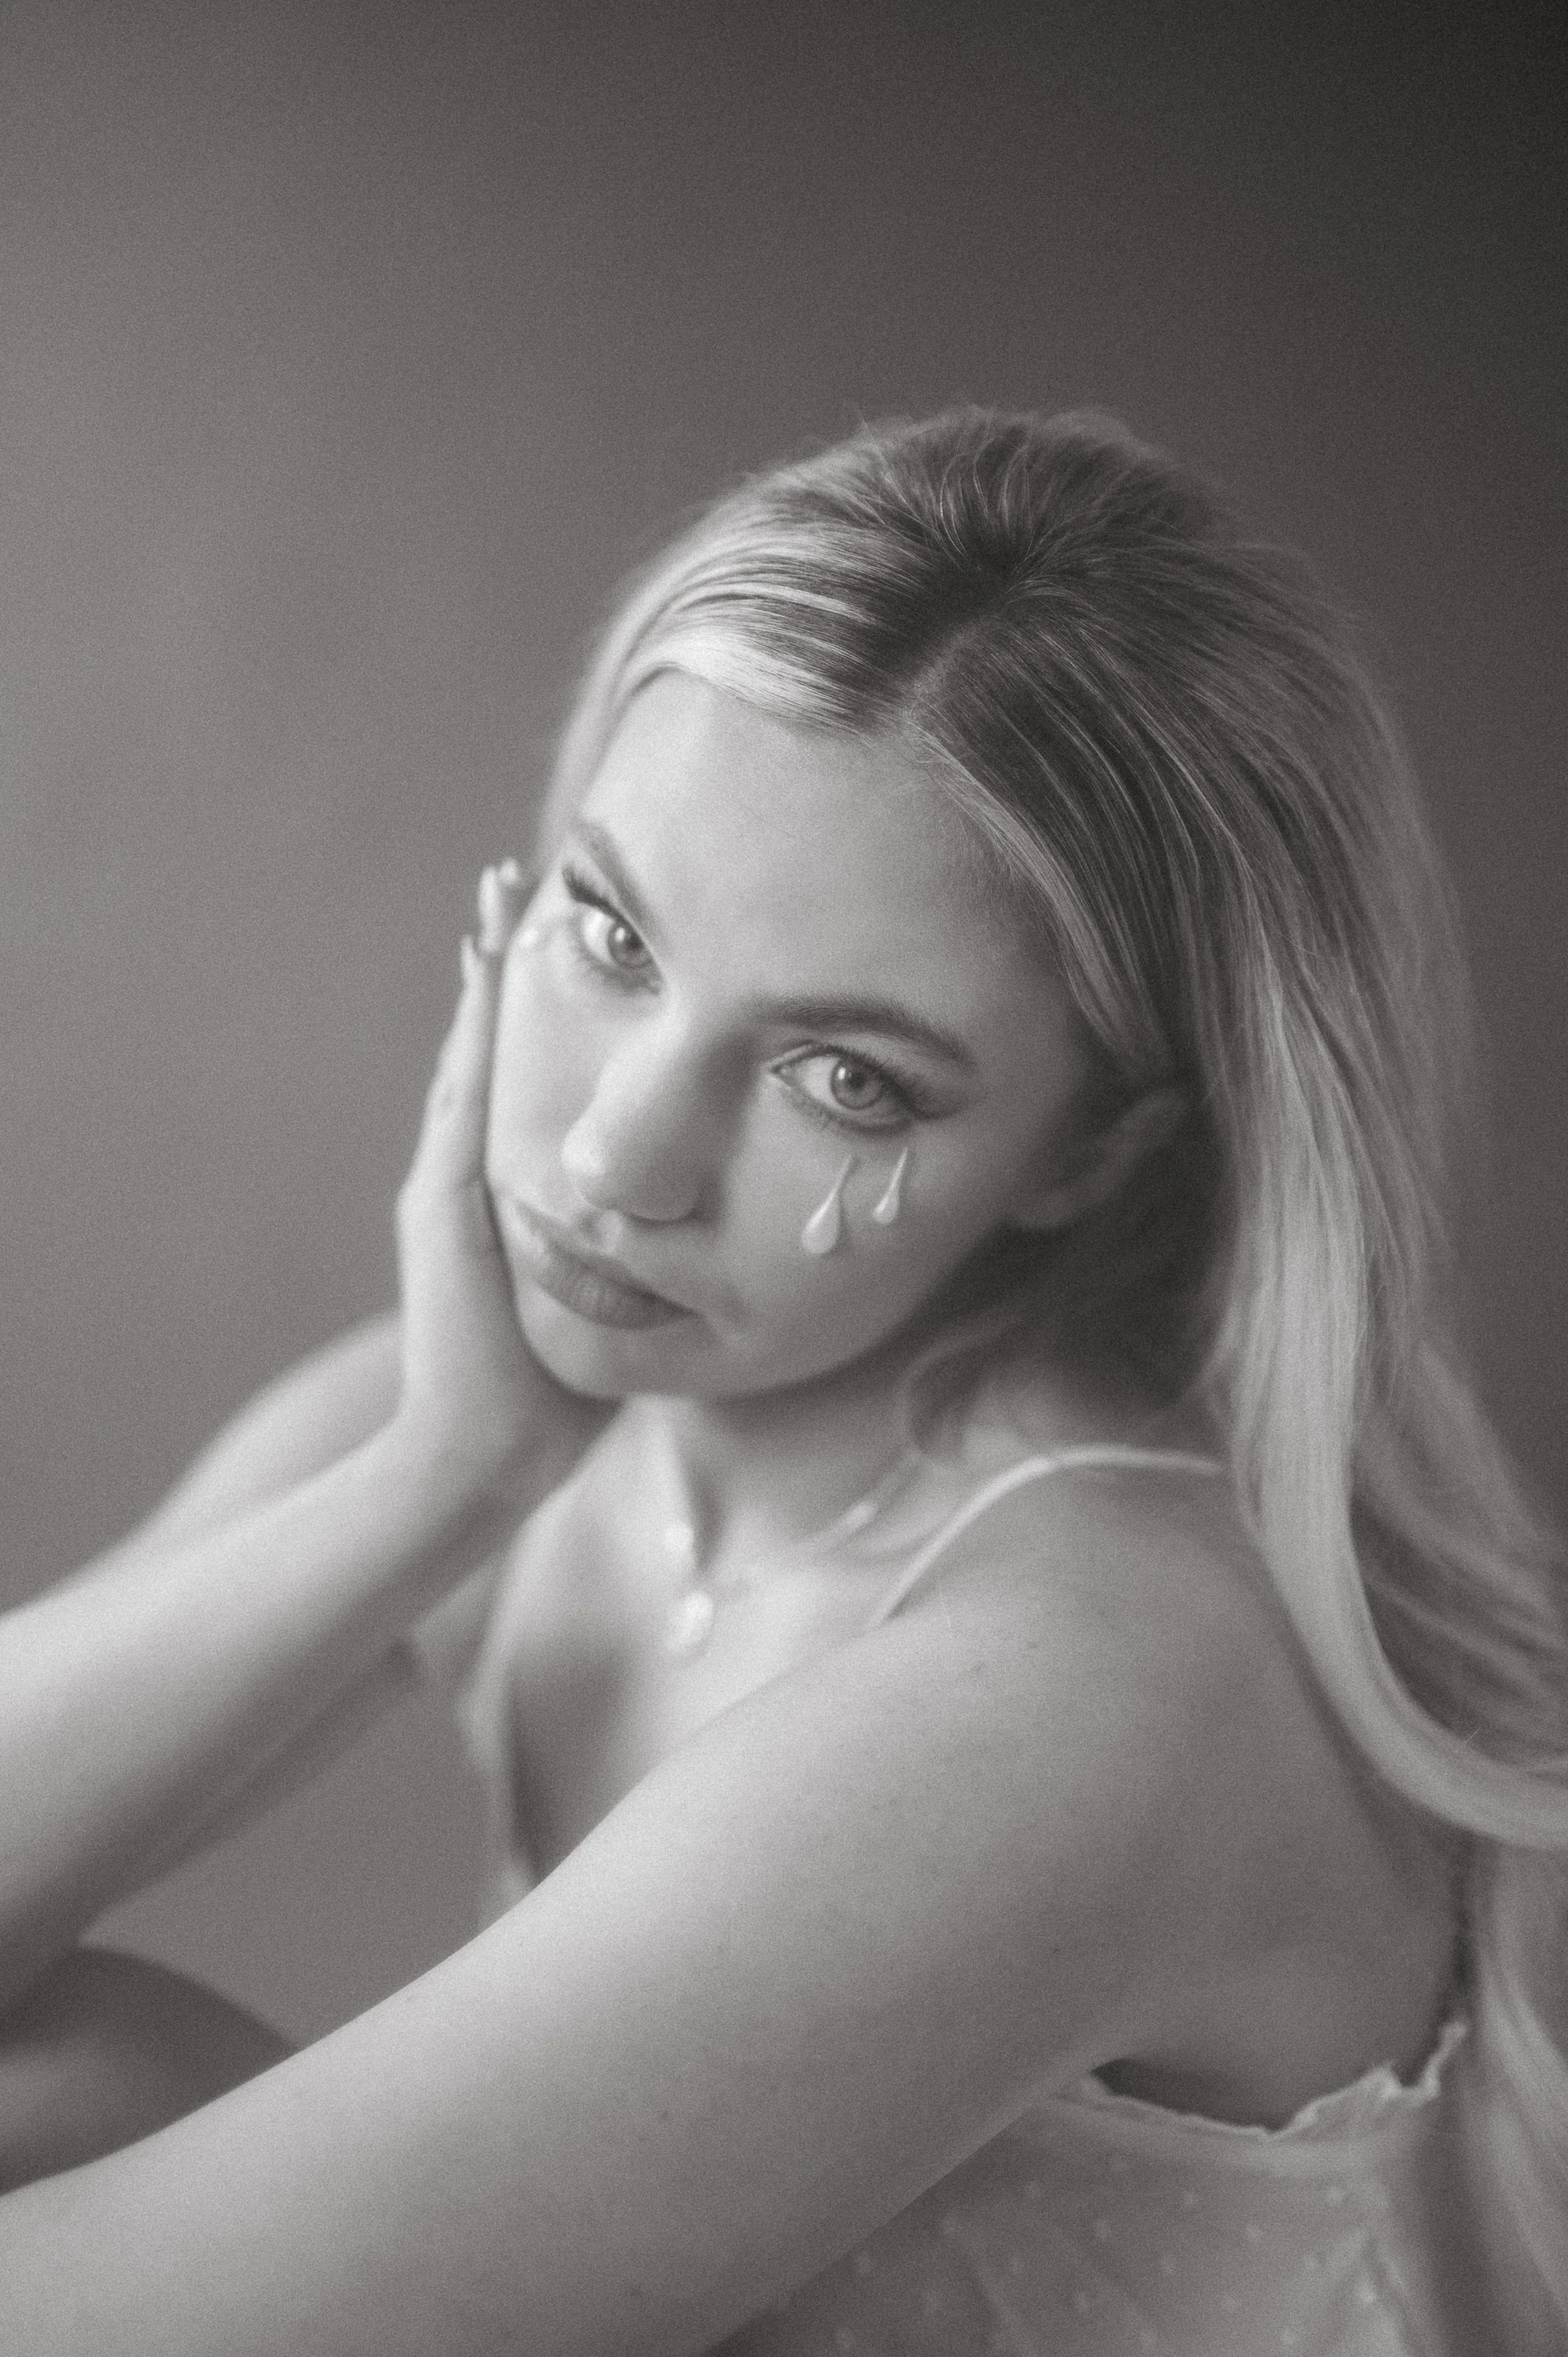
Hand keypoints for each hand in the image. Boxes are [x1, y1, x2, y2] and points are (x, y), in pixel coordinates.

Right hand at [392, 863, 611, 1501]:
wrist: (484, 1456)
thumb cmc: (551, 1395)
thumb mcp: (598, 1304)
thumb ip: (620, 1260)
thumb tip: (680, 1236)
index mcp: (507, 1196)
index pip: (518, 1082)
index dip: (526, 1011)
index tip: (553, 936)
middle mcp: (469, 1177)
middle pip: (484, 1047)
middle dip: (497, 965)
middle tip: (511, 879)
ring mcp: (450, 1186)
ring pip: (469, 1055)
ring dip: (483, 976)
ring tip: (496, 898)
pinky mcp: (443, 1204)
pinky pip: (463, 1096)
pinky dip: (473, 1030)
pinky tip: (486, 970)